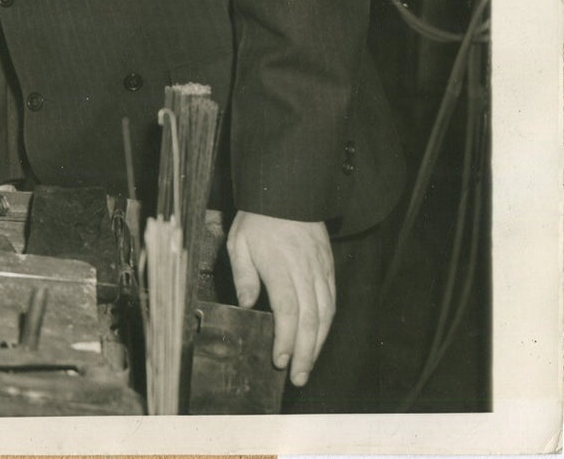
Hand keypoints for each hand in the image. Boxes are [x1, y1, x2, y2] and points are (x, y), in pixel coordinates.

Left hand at [227, 211, 334, 386]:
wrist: (288, 193)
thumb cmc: (259, 219)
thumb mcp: (239, 242)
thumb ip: (243, 274)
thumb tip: (247, 305)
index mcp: (281, 267)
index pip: (288, 310)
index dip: (286, 338)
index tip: (280, 359)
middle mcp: (305, 272)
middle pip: (310, 319)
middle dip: (305, 353)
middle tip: (297, 377)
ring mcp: (320, 271)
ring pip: (325, 314)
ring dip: (318, 344)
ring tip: (307, 366)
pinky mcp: (328, 268)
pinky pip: (332, 301)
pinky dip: (327, 324)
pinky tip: (319, 338)